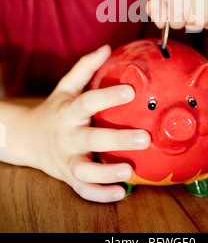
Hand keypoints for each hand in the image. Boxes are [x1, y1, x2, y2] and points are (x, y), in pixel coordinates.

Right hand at [26, 46, 150, 202]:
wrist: (27, 138)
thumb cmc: (55, 109)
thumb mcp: (65, 87)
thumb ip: (85, 67)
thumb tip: (107, 48)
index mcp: (69, 111)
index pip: (88, 102)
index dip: (108, 97)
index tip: (131, 91)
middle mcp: (67, 136)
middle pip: (91, 139)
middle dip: (117, 139)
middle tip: (144, 138)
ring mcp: (67, 158)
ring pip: (85, 170)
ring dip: (106, 172)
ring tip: (129, 170)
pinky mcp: (68, 176)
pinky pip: (83, 189)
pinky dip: (100, 194)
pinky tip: (121, 193)